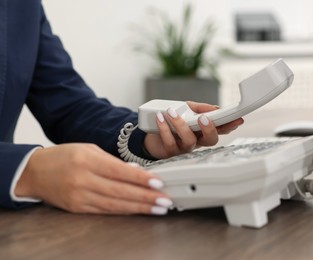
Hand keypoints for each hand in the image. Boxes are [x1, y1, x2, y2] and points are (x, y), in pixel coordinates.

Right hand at [15, 144, 172, 214]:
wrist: (33, 172)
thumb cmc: (63, 156)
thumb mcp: (88, 149)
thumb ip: (113, 161)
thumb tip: (136, 171)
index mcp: (87, 160)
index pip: (120, 171)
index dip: (141, 179)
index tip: (159, 183)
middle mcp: (83, 179)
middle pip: (120, 191)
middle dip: (146, 197)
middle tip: (165, 200)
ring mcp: (79, 196)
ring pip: (115, 204)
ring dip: (139, 207)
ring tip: (158, 208)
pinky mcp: (77, 208)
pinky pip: (105, 211)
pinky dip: (123, 211)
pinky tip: (138, 211)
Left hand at [144, 101, 243, 158]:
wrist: (150, 134)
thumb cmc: (172, 122)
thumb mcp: (187, 109)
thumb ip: (200, 108)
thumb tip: (215, 108)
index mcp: (203, 131)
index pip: (220, 129)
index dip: (230, 125)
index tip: (237, 119)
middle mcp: (197, 141)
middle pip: (210, 140)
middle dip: (209, 129)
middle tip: (203, 118)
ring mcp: (184, 148)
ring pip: (189, 140)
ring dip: (181, 125)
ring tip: (171, 112)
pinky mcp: (170, 152)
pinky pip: (170, 142)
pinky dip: (164, 128)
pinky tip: (160, 118)